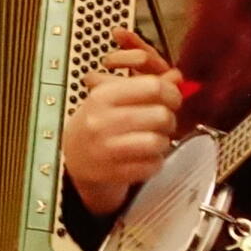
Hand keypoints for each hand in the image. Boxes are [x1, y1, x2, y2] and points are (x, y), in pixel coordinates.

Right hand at [61, 32, 181, 216]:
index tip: (171, 99)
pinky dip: (154, 162)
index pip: (153, 86)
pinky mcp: (115, 172)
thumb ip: (145, 86)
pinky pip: (153, 164)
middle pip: (161, 114)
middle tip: (160, 123)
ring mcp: (107, 148)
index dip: (171, 93)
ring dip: (162, 142)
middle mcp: (102, 120)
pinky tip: (143, 157)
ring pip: (159, 141)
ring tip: (151, 140)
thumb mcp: (113, 98)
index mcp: (103, 96)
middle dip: (168, 120)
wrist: (74, 157)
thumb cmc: (98, 124)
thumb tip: (177, 78)